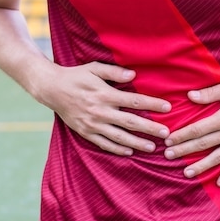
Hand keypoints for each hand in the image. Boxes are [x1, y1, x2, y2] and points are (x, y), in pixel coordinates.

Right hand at [35, 61, 170, 155]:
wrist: (51, 89)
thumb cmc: (76, 76)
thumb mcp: (94, 68)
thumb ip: (114, 72)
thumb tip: (133, 75)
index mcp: (105, 94)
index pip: (134, 101)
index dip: (152, 104)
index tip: (168, 107)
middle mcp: (100, 111)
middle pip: (130, 122)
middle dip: (150, 128)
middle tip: (166, 133)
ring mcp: (92, 123)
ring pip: (119, 136)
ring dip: (137, 143)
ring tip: (152, 147)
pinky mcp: (85, 132)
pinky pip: (103, 143)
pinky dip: (116, 149)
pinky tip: (129, 152)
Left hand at [164, 75, 219, 186]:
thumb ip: (211, 93)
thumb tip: (190, 96)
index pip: (198, 129)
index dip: (181, 135)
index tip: (168, 140)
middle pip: (204, 144)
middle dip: (184, 150)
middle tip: (168, 156)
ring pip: (218, 157)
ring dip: (202, 166)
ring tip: (187, 174)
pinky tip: (219, 183)